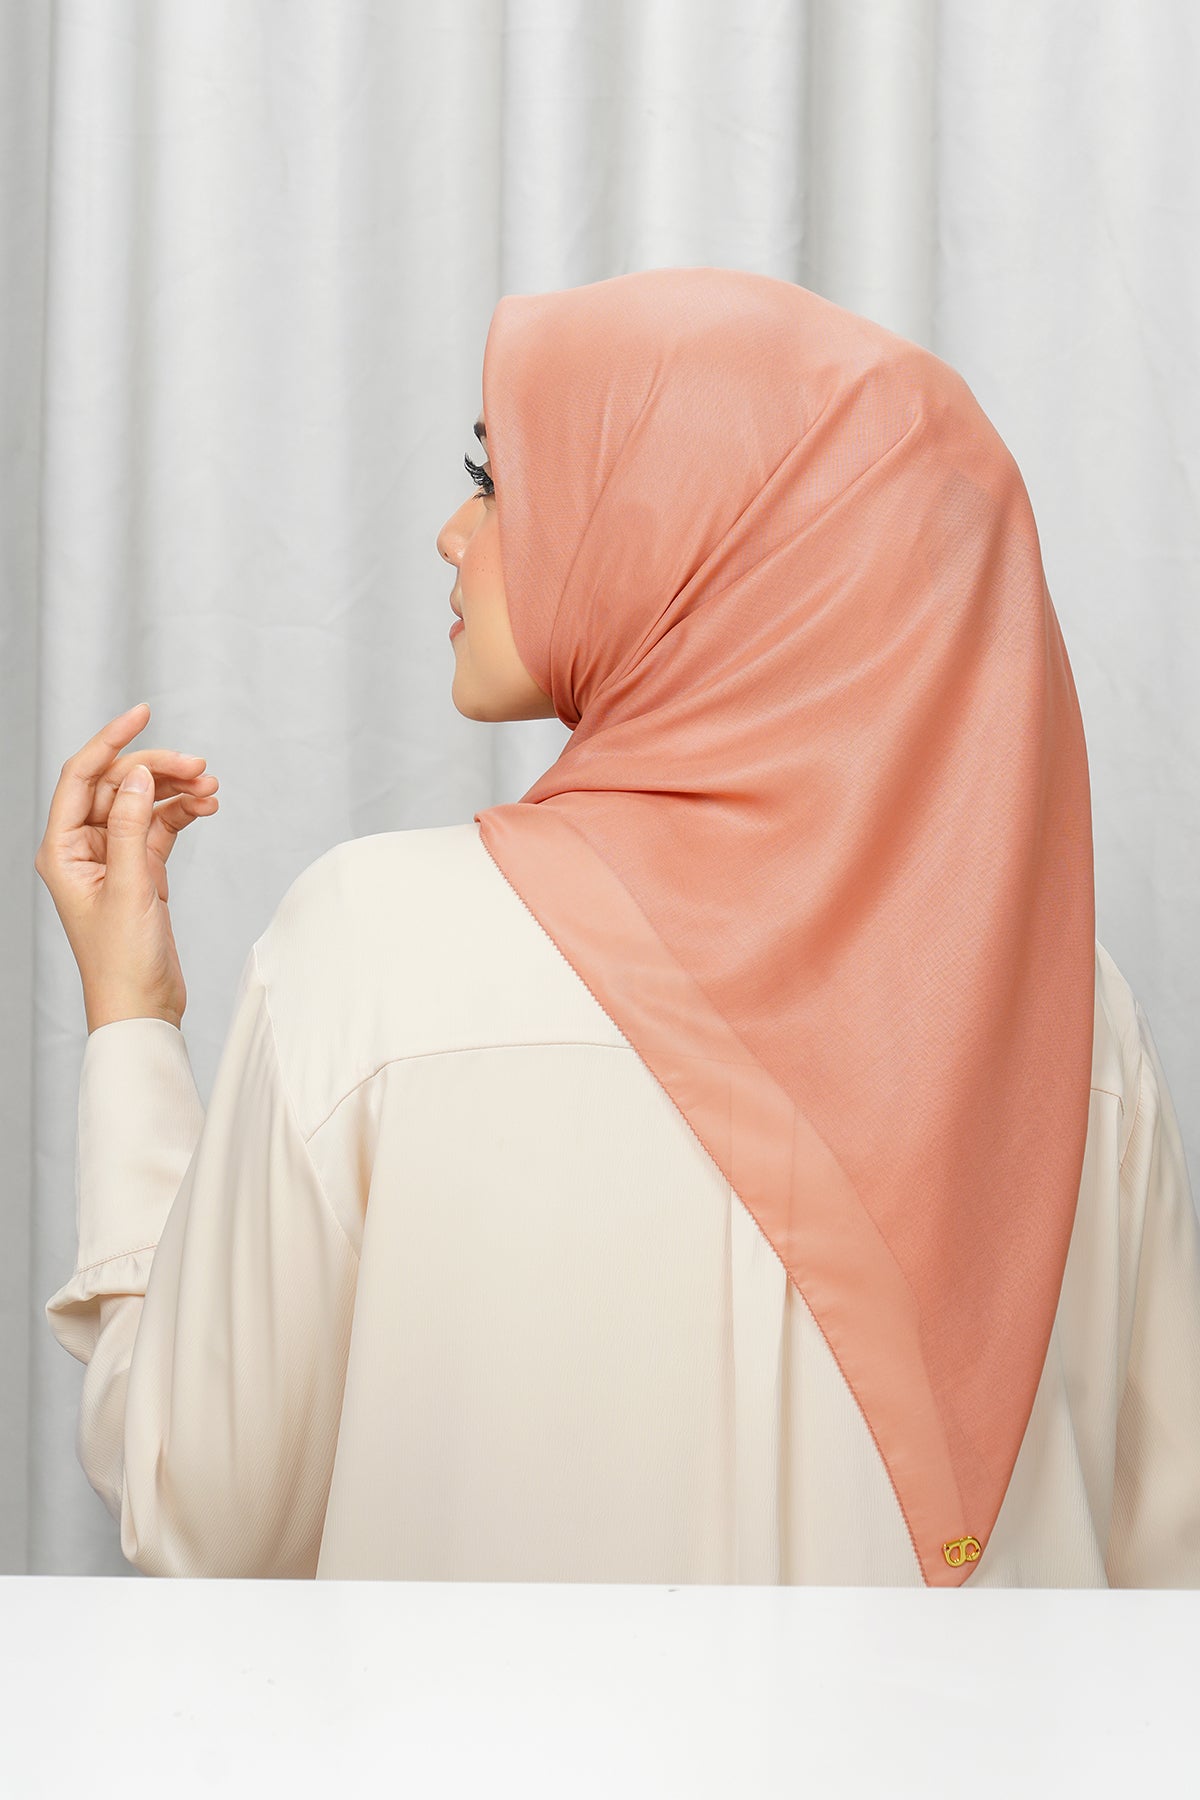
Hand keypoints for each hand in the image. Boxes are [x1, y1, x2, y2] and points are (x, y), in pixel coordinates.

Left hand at [34, 702, 220, 1031]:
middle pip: (117, 785)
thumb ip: (129, 827)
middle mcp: (82, 848)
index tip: (143, 713)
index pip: (81, 776)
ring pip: (143, 803)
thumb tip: (135, 776)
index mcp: (62, 849)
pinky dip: (183, 813)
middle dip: (158, 770)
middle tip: (201, 767)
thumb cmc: (123, 960)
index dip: (110, 741)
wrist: (143, 1006)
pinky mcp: (141, 871)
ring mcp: (113, 858)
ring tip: (212, 789)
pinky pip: (160, 826)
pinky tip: (207, 808)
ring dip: (176, 791)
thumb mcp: (129, 888)